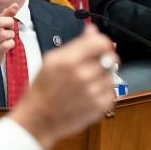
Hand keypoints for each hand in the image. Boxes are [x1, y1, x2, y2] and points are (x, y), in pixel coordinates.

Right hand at [9, 25, 116, 149]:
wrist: (39, 119)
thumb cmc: (42, 90)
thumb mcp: (52, 60)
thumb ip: (76, 44)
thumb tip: (91, 30)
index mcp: (69, 61)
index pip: (102, 43)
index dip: (102, 43)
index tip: (99, 46)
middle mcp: (83, 76)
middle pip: (110, 58)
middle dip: (104, 60)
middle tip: (93, 65)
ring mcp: (92, 92)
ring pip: (111, 75)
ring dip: (102, 77)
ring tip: (85, 83)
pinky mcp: (99, 107)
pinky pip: (110, 92)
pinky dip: (102, 92)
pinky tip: (87, 94)